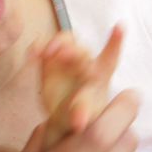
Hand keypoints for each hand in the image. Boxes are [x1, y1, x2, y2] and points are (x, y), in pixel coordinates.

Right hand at [38, 26, 123, 148]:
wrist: (66, 117)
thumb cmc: (83, 115)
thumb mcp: (85, 115)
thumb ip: (82, 114)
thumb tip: (79, 124)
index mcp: (100, 75)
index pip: (110, 58)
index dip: (115, 43)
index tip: (120, 27)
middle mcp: (84, 62)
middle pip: (80, 49)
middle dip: (71, 49)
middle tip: (62, 54)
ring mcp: (66, 59)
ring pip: (64, 42)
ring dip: (55, 43)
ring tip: (44, 53)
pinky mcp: (49, 61)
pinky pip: (43, 49)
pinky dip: (37, 48)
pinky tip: (31, 54)